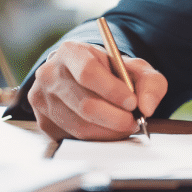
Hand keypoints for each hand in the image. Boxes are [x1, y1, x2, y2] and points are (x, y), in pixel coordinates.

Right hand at [27, 40, 167, 141]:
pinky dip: (96, 139)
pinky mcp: (43, 122)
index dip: (112, 90)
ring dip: (108, 131)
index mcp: (70, 52)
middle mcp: (49, 74)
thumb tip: (147, 107)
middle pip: (84, 104)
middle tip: (134, 121)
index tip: (132, 103)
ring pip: (79, 126)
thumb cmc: (109, 72)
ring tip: (124, 126)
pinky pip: (73, 138)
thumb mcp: (134, 68)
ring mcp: (42, 100)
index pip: (88, 72)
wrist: (83, 79)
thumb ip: (150, 82)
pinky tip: (107, 130)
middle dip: (116, 118)